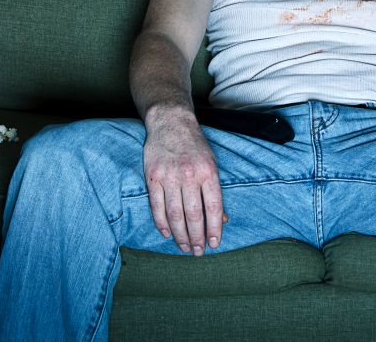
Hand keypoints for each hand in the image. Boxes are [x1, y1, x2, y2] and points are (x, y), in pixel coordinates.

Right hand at [143, 107, 227, 255]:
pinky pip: (157, 206)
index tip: (214, 244)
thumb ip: (215, 191)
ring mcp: (169, 176)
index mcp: (208, 172)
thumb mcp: (212, 164)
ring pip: (175, 214)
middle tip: (197, 252)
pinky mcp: (153, 177)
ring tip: (184, 247)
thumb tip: (222, 220)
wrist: (171, 123)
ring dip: (180, 235)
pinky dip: (162, 223)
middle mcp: (189, 175)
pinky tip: (167, 233)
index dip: (214, 228)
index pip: (213, 207)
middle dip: (197, 237)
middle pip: (194, 214)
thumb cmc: (195, 145)